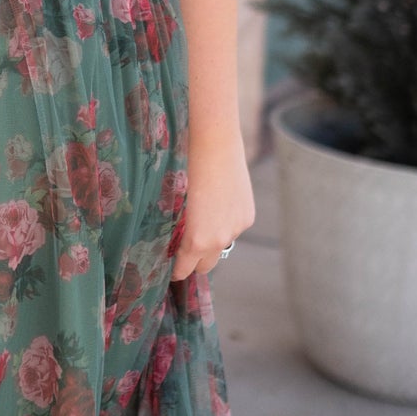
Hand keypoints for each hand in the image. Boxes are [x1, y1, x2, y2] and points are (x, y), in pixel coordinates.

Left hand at [170, 127, 254, 281]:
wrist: (214, 144)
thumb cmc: (183, 171)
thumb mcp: (173, 206)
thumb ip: (176, 231)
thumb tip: (173, 243)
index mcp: (196, 241)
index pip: (184, 270)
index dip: (175, 269)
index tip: (169, 265)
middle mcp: (219, 240)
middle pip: (205, 267)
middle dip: (194, 261)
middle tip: (182, 249)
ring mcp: (236, 228)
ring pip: (221, 246)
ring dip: (212, 241)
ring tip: (201, 219)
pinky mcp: (247, 216)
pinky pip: (234, 229)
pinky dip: (225, 224)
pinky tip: (217, 204)